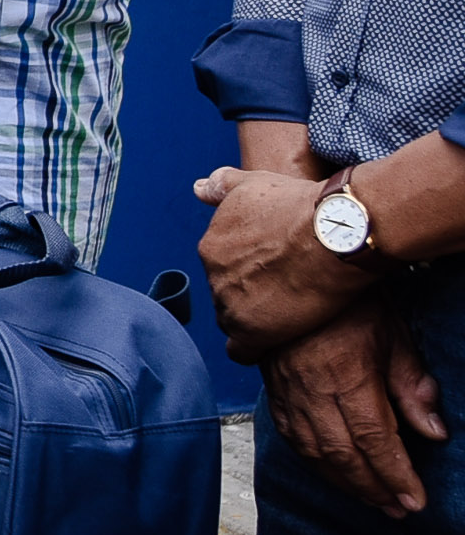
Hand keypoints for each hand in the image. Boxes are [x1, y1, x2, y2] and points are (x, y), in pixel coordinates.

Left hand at [198, 165, 371, 359]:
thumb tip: (199, 187)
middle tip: (283, 293)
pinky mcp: (253, 332)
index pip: (221, 268)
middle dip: (250, 296)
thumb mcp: (255, 184)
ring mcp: (231, 305)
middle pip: (227, 295)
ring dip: (255, 320)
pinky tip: (273, 344)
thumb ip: (223, 186)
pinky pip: (242, 351)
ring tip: (286, 315)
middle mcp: (213, 276)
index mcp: (211, 246)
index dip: (247, 272)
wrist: (335, 233)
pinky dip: (255, 349)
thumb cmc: (301, 205)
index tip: (270, 271)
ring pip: (235, 321)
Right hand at [263, 301, 444, 514]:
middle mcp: (313, 391)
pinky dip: (313, 462)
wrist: (290, 275)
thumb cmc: (348, 302)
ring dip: (344, 482)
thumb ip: (412, 385)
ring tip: (371, 499)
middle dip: (373, 488)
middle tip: (397, 509)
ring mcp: (288, 393)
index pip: (374, 440)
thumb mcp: (393, 335)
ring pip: (314, 453)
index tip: (414, 500)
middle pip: (343, 455)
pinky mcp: (274, 391)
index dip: (395, 475)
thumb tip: (433, 432)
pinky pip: (291, 437)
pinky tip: (331, 471)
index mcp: (347, 376)